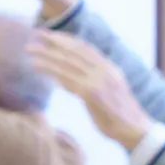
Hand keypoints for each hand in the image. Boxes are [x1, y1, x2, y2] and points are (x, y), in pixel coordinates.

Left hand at [31, 30, 151, 148]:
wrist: (134, 130)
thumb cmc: (119, 114)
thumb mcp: (109, 90)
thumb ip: (94, 79)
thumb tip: (71, 75)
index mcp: (110, 68)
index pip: (85, 48)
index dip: (66, 39)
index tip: (50, 35)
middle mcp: (105, 70)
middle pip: (74, 50)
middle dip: (53, 40)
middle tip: (35, 33)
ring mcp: (98, 81)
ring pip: (67, 62)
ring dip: (46, 54)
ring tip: (29, 50)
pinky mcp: (91, 93)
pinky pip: (66, 78)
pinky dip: (50, 70)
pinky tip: (37, 67)